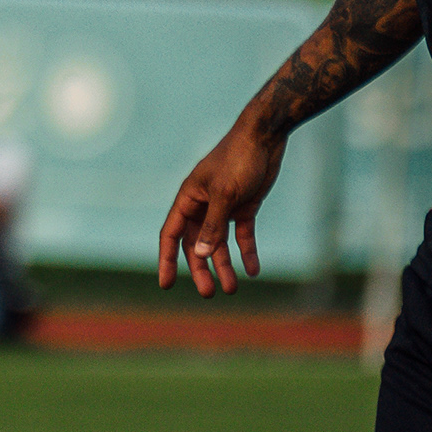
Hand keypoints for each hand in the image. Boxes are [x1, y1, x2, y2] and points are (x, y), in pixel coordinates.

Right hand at [158, 119, 287, 294]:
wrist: (265, 137)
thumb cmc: (239, 159)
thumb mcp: (225, 194)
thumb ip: (213, 225)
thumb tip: (202, 255)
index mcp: (189, 199)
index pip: (172, 235)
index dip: (167, 260)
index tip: (166, 284)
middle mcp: (203, 205)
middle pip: (197, 245)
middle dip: (202, 269)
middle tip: (209, 294)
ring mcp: (223, 207)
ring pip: (219, 244)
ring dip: (225, 265)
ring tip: (233, 288)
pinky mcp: (244, 207)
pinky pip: (242, 236)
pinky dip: (246, 252)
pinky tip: (252, 270)